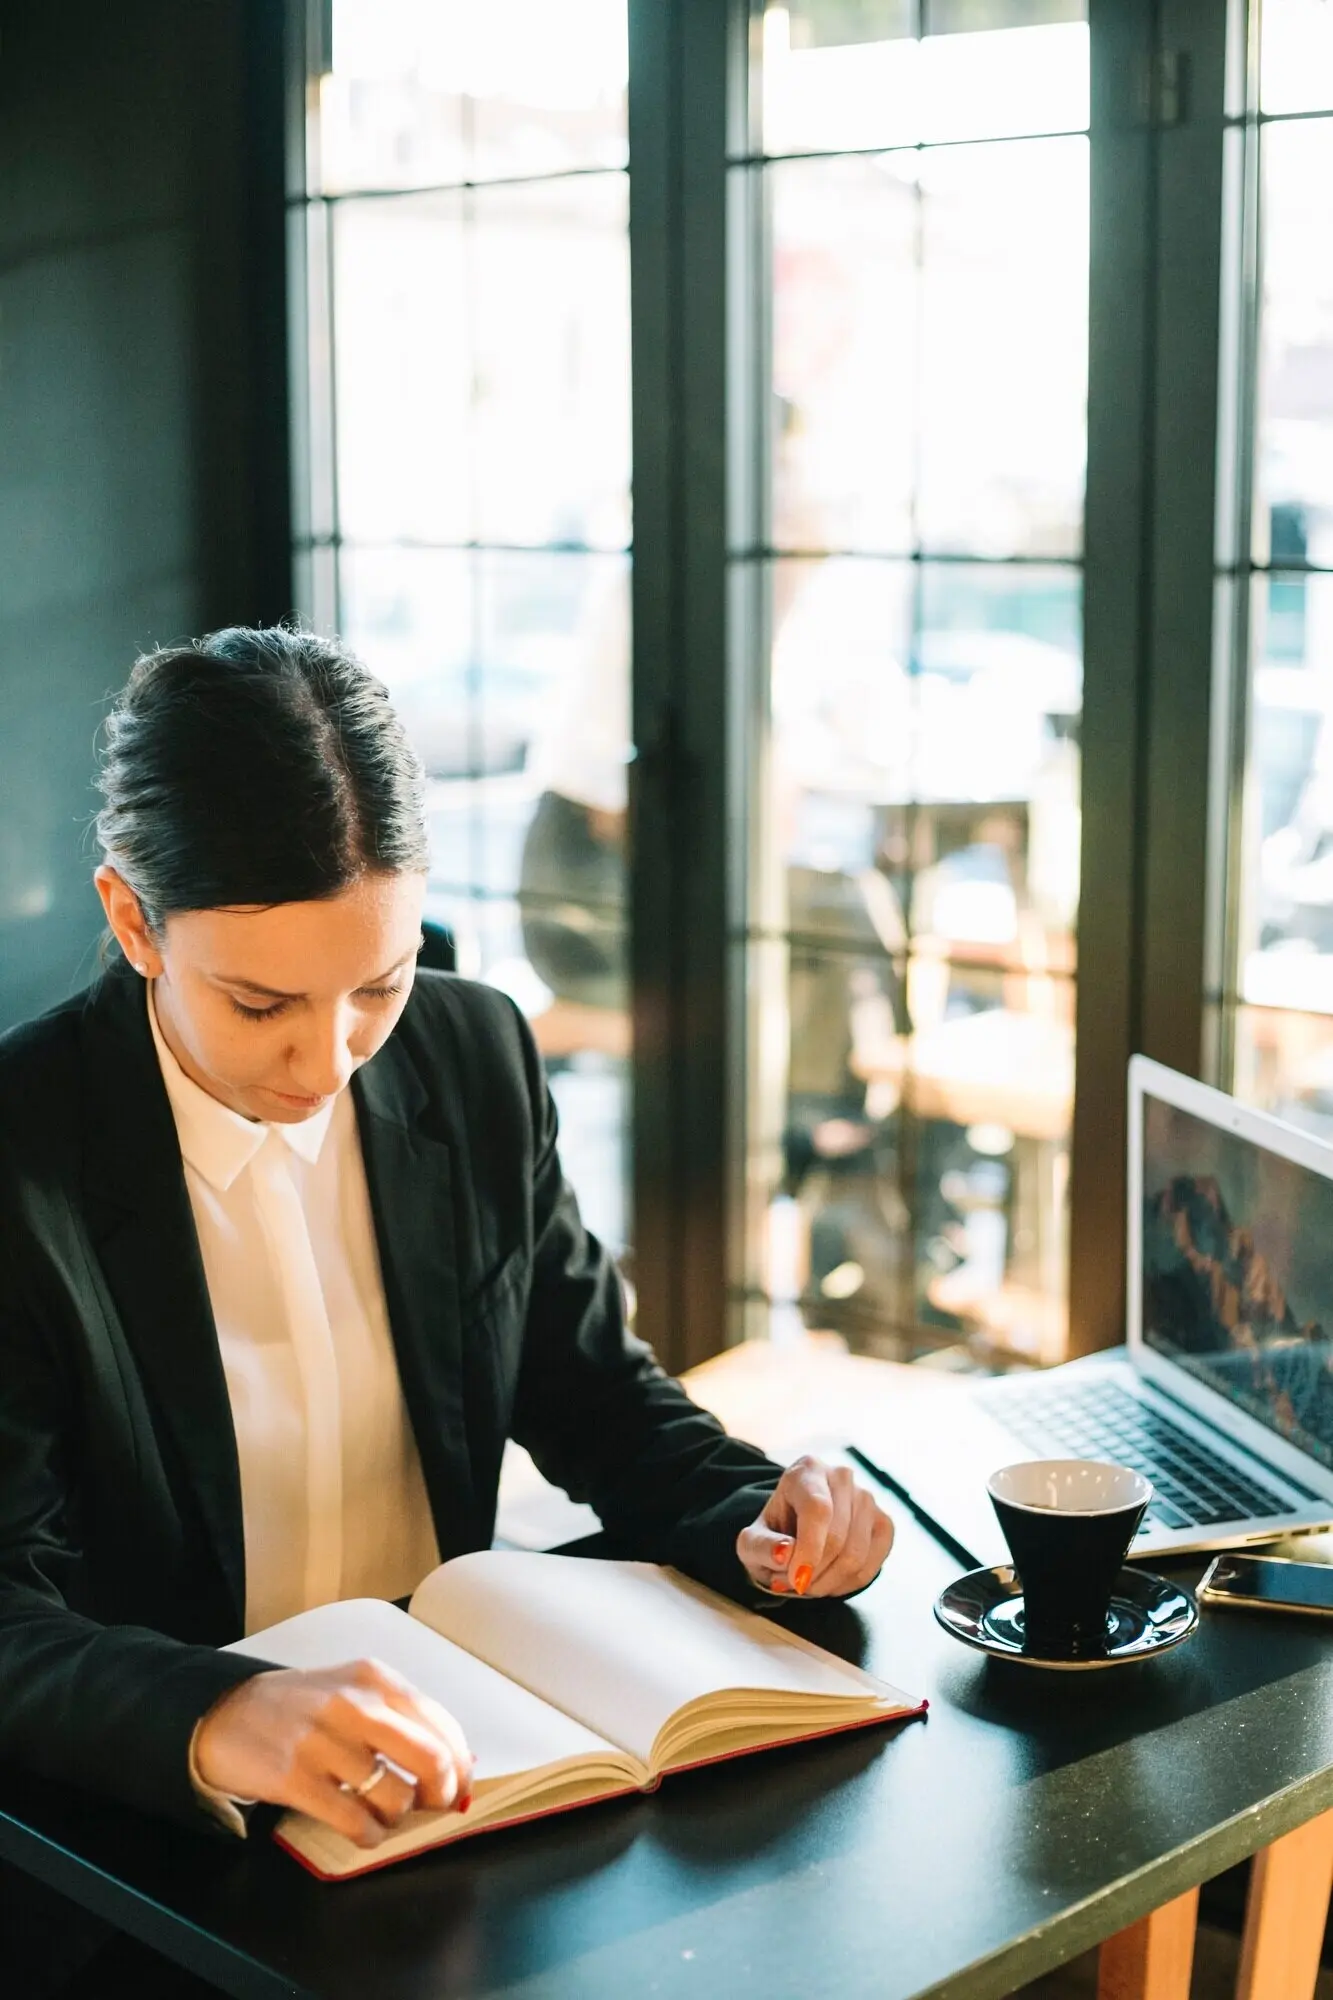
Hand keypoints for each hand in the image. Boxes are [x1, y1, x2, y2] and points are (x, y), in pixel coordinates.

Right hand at [193, 1659, 472, 1847]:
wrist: (228, 1712)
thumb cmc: (304, 1706)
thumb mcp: (355, 1692)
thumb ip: (403, 1719)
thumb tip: (461, 1763)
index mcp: (376, 1678)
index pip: (442, 1725)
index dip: (461, 1766)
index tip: (459, 1788)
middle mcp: (355, 1704)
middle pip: (431, 1758)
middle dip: (442, 1792)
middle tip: (432, 1805)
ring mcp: (323, 1741)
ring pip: (395, 1796)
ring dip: (398, 1815)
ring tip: (383, 1812)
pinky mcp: (295, 1779)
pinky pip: (354, 1821)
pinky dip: (369, 1835)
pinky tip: (363, 1830)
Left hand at [736, 1457, 894, 1598]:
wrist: (795, 1530)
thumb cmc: (774, 1533)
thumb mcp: (751, 1542)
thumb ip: (761, 1547)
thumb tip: (785, 1554)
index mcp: (807, 1470)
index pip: (817, 1510)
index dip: (809, 1549)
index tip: (797, 1579)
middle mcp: (842, 1476)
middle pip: (837, 1537)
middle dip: (814, 1573)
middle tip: (794, 1584)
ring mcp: (868, 1498)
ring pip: (856, 1555)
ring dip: (828, 1582)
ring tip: (808, 1583)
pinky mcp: (884, 1523)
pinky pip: (872, 1566)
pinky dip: (848, 1585)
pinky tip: (829, 1581)